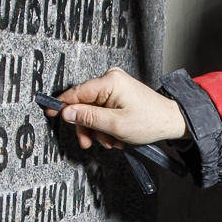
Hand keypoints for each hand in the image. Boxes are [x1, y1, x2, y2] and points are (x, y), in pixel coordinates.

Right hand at [47, 68, 186, 149]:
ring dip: (98, 129)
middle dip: (87, 126)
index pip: (77, 93)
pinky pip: (103, 110)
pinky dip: (106, 125)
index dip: (62, 105)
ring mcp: (115, 86)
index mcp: (110, 82)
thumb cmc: (149, 121)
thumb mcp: (115, 125)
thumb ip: (88, 118)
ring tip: (111, 141)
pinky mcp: (119, 93)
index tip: (50, 113)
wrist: (171, 121)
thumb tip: (67, 112)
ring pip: (93, 110)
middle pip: (84, 104)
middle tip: (89, 142)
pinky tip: (115, 135)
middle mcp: (111, 79)